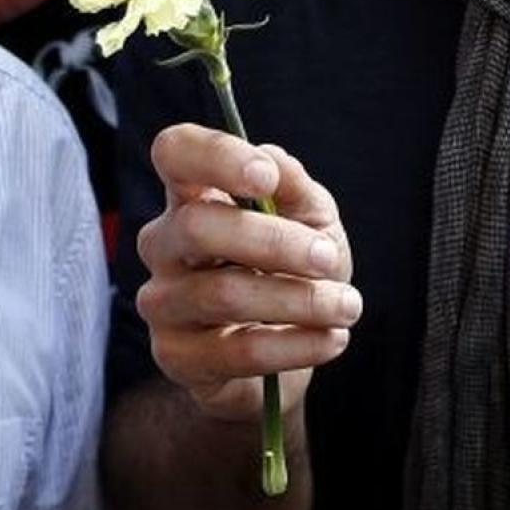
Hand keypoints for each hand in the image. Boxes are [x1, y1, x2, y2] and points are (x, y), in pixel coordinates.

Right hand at [134, 125, 359, 424]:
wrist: (289, 353)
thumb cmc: (294, 270)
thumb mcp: (310, 219)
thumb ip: (294, 187)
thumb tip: (274, 162)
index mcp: (192, 195)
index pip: (174, 152)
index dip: (214, 157)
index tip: (265, 178)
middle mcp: (164, 243)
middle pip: (197, 227)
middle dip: (275, 242)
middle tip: (329, 259)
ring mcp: (163, 301)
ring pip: (221, 293)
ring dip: (298, 300)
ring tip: (346, 306)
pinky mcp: (176, 356)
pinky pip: (235, 351)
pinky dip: (295, 345)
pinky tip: (330, 339)